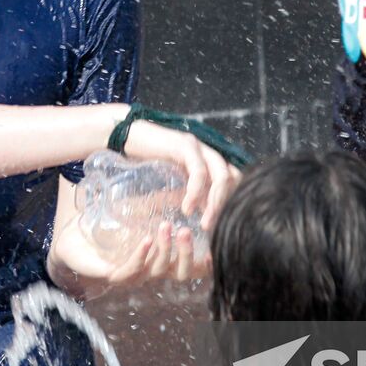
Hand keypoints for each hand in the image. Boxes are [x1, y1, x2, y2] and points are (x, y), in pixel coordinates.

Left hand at [48, 213, 205, 288]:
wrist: (75, 233)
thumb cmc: (112, 222)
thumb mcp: (146, 207)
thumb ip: (168, 198)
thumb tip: (195, 177)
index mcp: (164, 257)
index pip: (193, 267)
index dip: (207, 261)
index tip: (216, 243)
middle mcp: (152, 270)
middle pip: (181, 274)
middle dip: (187, 254)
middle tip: (187, 230)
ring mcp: (134, 274)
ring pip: (157, 271)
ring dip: (165, 250)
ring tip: (166, 226)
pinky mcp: (113, 275)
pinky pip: (131, 270)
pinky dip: (141, 256)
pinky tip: (146, 241)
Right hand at [120, 119, 240, 230]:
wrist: (129, 136)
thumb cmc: (150, 159)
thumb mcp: (177, 180)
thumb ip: (195, 194)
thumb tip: (207, 216)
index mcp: (211, 159)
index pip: (235, 180)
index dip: (233, 202)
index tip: (222, 226)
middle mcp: (210, 151)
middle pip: (233, 178)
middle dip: (227, 206)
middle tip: (214, 229)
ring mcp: (199, 147)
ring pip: (221, 175)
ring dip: (215, 203)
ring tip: (203, 224)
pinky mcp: (185, 145)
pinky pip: (198, 171)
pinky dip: (196, 192)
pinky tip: (187, 208)